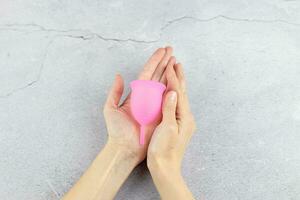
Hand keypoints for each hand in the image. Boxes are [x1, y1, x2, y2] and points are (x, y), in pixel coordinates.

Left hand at [103, 47, 172, 163]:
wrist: (125, 148)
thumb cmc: (116, 130)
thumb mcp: (110, 109)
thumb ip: (114, 92)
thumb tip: (119, 75)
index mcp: (136, 93)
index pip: (147, 73)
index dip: (154, 61)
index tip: (162, 51)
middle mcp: (147, 96)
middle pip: (158, 75)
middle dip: (164, 62)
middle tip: (171, 50)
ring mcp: (156, 104)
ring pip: (165, 84)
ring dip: (171, 71)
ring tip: (176, 60)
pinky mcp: (162, 113)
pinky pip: (169, 98)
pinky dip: (175, 87)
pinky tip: (179, 77)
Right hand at [147, 58, 195, 198]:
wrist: (165, 167)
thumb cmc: (164, 150)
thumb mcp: (167, 129)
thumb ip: (169, 110)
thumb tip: (172, 92)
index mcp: (184, 117)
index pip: (178, 93)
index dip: (173, 78)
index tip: (169, 65)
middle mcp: (186, 117)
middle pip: (182, 93)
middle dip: (179, 77)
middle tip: (176, 62)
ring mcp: (182, 121)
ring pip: (180, 97)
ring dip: (178, 83)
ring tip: (176, 72)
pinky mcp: (177, 125)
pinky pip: (176, 104)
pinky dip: (174, 94)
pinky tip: (172, 92)